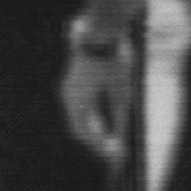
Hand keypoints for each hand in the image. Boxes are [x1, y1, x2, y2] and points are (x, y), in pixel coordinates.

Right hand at [61, 39, 127, 157]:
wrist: (102, 32)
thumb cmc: (114, 62)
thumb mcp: (121, 92)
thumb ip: (118, 117)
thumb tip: (118, 140)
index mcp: (76, 100)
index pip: (82, 133)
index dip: (99, 147)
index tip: (115, 158)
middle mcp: (68, 96)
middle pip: (80, 127)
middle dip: (97, 142)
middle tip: (115, 154)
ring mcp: (69, 88)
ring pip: (80, 117)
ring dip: (95, 131)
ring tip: (114, 143)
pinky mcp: (75, 82)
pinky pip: (83, 106)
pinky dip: (94, 118)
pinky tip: (108, 123)